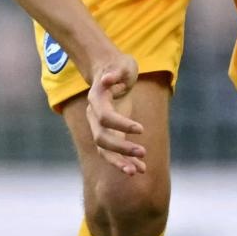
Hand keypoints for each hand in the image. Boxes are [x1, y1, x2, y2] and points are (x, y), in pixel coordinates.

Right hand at [85, 53, 147, 175]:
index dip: (121, 124)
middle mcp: (93, 116)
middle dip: (121, 148)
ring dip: (121, 162)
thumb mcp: (122, 65)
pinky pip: (113, 152)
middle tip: (143, 152)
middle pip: (101, 138)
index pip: (105, 117)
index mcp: (96, 99)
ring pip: (104, 150)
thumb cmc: (118, 67)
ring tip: (139, 170)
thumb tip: (107, 79)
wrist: (109, 73)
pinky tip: (140, 168)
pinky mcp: (108, 133)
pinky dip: (126, 161)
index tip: (141, 129)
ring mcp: (99, 127)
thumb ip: (116, 72)